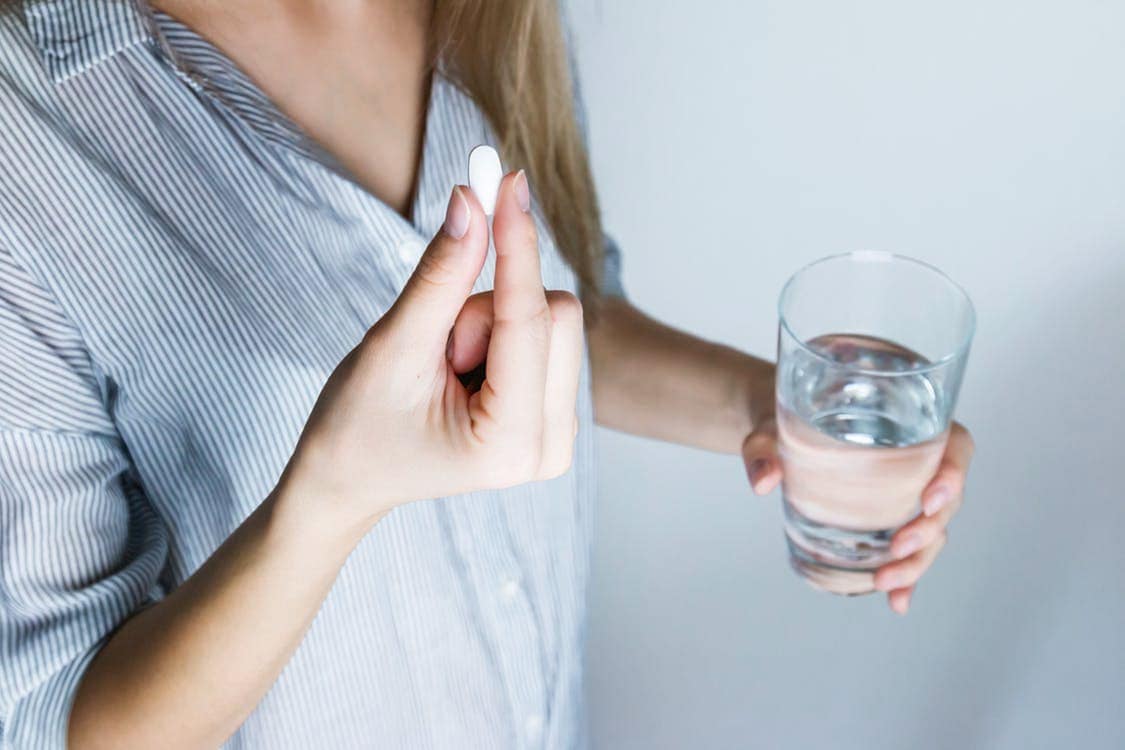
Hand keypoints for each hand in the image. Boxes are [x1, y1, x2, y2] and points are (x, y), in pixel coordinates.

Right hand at [283, 172, 583, 535]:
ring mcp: (560, 434)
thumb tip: (472, 199)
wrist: (350, 478)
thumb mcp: (393, 347)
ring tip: (446, 367)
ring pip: (553, 320)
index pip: (528, 319)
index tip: (508, 180)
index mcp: (511, 444)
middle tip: (438, 347)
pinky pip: (546, 335)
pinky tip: (466, 372)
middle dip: (488, 309)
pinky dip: (502, 335)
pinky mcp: (556, 414)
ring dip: (491, 323)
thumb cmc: (357, 426)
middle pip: (557, 314)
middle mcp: (552, 447)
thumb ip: (439, 275)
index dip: (516, 243)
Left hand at [742, 418, 974, 614]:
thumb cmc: (782, 419)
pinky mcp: (889, 519)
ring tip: (886, 582)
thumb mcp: (769, 428)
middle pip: (946, 500)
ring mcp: (905, 494)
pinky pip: (909, 550)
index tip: (930, 499)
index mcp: (907, 424)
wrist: (776, 436)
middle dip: (928, 530)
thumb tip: (763, 481)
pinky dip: (907, 577)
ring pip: (932, 531)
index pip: (954, 446)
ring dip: (917, 561)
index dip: (954, 474)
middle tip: (898, 548)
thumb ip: (763, 449)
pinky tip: (897, 600)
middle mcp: (916, 461)